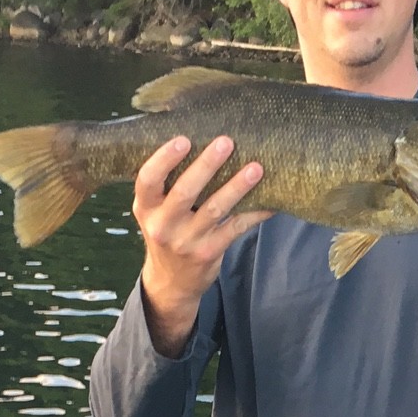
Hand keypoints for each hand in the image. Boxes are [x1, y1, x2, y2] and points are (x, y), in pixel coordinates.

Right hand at [135, 134, 269, 355]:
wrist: (171, 281)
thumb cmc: (167, 231)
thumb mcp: (154, 210)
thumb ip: (165, 183)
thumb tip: (197, 135)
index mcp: (145, 208)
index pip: (147, 180)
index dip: (163, 159)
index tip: (183, 139)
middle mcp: (162, 226)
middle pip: (184, 192)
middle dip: (206, 166)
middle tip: (226, 141)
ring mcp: (186, 241)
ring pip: (215, 209)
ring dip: (237, 187)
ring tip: (256, 168)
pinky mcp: (209, 253)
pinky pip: (236, 228)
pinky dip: (255, 213)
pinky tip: (271, 200)